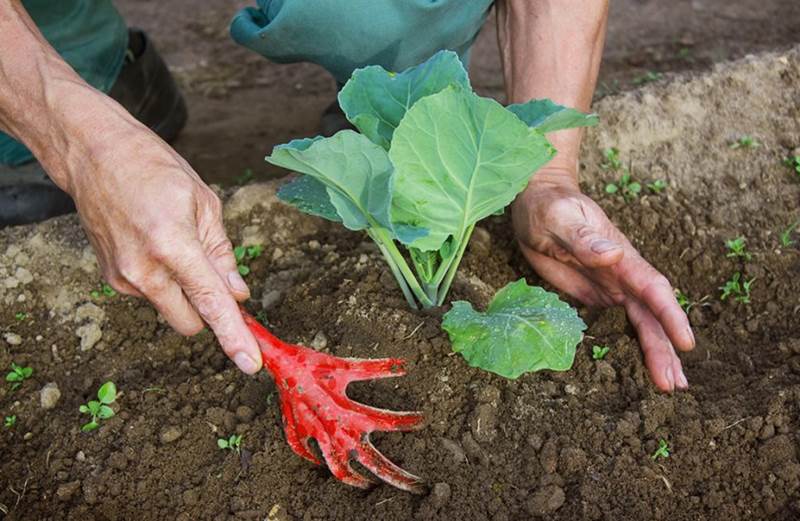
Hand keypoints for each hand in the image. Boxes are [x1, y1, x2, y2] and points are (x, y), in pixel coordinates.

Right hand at [66, 124, 262, 374]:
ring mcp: (123, 278)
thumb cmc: (154, 169)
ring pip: (171, 310)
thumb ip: (221, 254)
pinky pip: (152, 296)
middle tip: (214, 276)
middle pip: (191, 323)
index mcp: (173, 245)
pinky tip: (155, 245)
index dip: (234, 336)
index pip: (211, 303)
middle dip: (208, 312)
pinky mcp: (111, 279)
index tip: (250, 364)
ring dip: (184, 294)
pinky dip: (164, 283)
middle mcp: (144, 269)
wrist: (94, 155)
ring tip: (176, 244)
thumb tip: (237, 294)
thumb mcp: (204, 202)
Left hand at [512, 168, 694, 391]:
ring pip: (640, 323)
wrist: (538, 201)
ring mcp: (612, 286)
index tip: (687, 343)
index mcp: (620, 256)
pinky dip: (633, 345)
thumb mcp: (560, 219)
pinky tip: (641, 367)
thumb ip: (584, 239)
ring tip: (669, 385)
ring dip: (655, 351)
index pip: (652, 288)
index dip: (670, 316)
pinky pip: (619, 323)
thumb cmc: (547, 206)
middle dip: (664, 347)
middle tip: (676, 385)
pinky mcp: (597, 295)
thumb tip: (615, 256)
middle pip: (651, 315)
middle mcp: (623, 274)